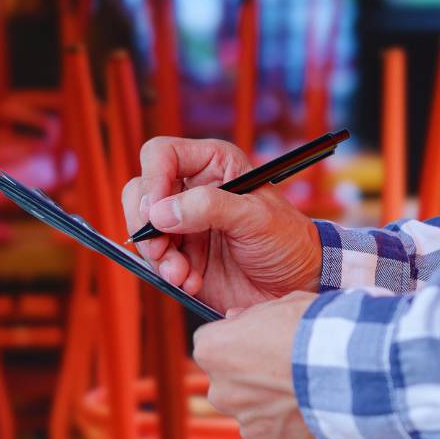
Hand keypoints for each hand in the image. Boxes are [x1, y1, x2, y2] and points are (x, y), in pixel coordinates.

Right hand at [121, 137, 321, 313]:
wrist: (298, 283)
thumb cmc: (287, 241)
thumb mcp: (255, 218)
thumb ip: (209, 208)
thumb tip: (160, 212)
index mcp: (214, 164)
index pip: (162, 155)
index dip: (152, 180)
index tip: (157, 214)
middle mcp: (194, 189)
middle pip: (141, 192)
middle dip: (146, 225)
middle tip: (162, 250)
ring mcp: (185, 222)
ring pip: (144, 229)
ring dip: (157, 255)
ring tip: (182, 274)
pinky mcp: (183, 253)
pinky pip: (156, 259)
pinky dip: (167, 272)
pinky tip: (191, 282)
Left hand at [192, 292, 330, 438]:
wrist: (356, 369)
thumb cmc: (319, 329)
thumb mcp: (285, 305)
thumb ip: (254, 315)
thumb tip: (235, 319)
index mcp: (214, 351)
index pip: (211, 346)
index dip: (238, 343)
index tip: (262, 341)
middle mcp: (222, 394)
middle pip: (231, 387)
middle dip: (254, 381)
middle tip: (290, 369)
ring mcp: (250, 427)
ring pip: (258, 417)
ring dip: (277, 408)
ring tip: (313, 393)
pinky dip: (300, 431)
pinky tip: (321, 414)